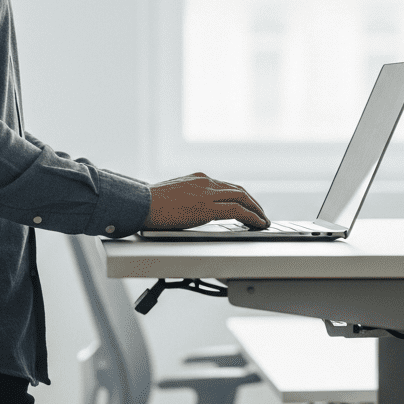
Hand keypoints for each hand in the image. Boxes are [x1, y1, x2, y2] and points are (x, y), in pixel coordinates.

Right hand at [143, 172, 269, 229]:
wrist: (139, 204)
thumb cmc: (148, 204)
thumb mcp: (170, 196)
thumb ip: (184, 200)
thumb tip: (186, 210)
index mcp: (196, 179)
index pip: (226, 186)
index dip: (240, 197)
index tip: (247, 206)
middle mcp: (205, 182)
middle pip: (238, 190)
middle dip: (253, 203)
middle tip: (261, 215)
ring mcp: (207, 192)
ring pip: (242, 198)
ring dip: (256, 210)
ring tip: (263, 221)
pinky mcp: (207, 206)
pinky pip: (237, 210)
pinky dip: (252, 217)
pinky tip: (258, 224)